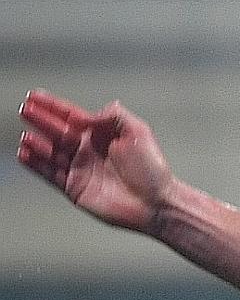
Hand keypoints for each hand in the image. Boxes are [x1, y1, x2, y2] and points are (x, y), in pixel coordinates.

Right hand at [17, 89, 176, 233]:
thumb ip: (115, 116)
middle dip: (40, 120)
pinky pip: (50, 173)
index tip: (36, 96)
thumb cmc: (152, 169)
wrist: (155, 202)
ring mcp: (80, 169)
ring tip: (24, 135)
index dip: (54, 106)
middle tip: (25, 109)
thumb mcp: (138, 133)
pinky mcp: (75, 187)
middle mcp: (88, 150)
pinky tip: (25, 154)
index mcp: (102, 135)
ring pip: (51, 152)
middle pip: (58, 131)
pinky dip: (36, 164)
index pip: (73, 116)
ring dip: (36, 143)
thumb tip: (92, 114)